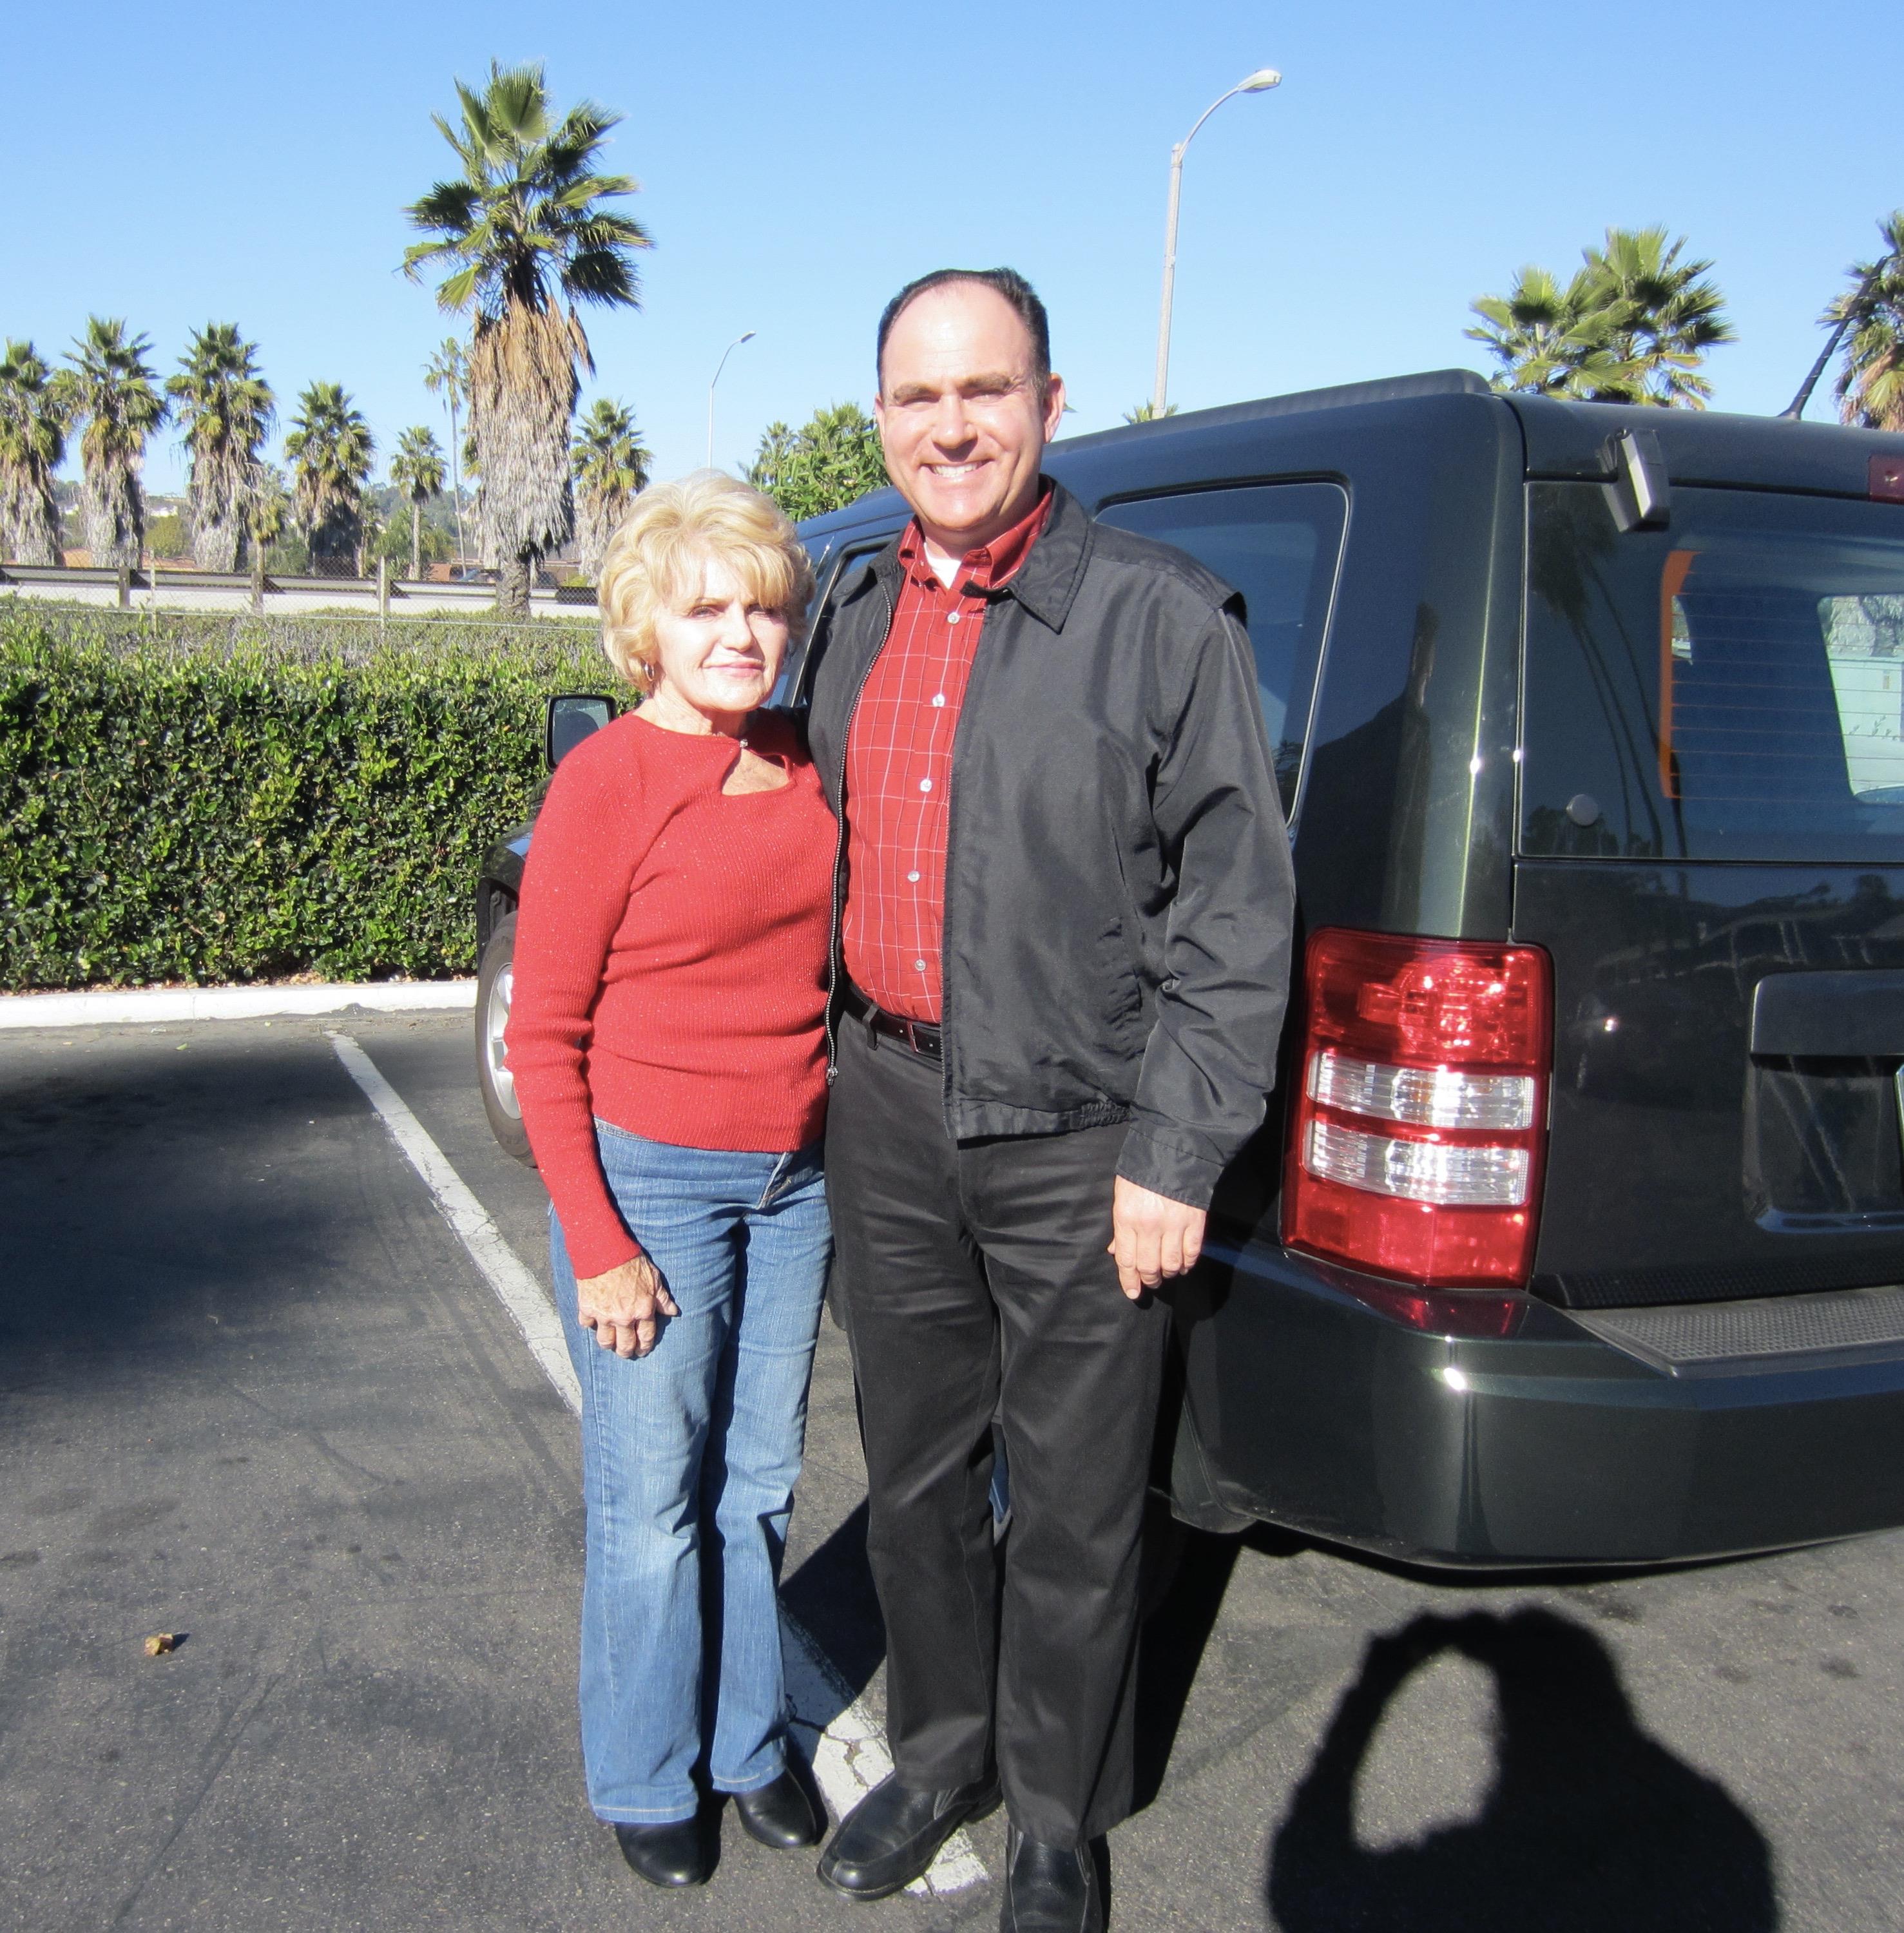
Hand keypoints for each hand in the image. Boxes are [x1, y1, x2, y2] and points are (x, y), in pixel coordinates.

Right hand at [576, 1253, 678, 1357]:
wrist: (605, 1251)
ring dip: (608, 1345)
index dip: (645, 1346)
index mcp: (642, 1311)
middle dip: (627, 1352)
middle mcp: (623, 1318)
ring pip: (605, 1341)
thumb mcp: (653, 1278)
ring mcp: (604, 1315)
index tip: (644, 1350)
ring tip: (610, 1344)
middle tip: (627, 1353)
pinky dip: (589, 1324)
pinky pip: (587, 1324)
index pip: (646, 1337)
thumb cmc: (632, 1262)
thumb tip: (673, 1312)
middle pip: (625, 1345)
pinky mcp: (587, 1309)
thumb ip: (663, 1298)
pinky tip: (592, 1323)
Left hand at [1107, 1177, 1206, 1299]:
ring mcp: (1174, 1225)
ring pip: (1172, 1264)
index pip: (1126, 1259)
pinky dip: (1188, 1264)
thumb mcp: (1122, 1195)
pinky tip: (1184, 1265)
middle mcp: (1149, 1226)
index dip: (1129, 1280)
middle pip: (1149, 1267)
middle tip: (1151, 1282)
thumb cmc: (1142, 1172)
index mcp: (1127, 1218)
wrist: (1173, 1150)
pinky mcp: (1195, 1222)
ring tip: (1167, 1273)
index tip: (1133, 1292)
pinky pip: (1192, 1253)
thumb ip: (1120, 1226)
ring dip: (1169, 1273)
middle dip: (1149, 1280)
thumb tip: (1115, 1251)